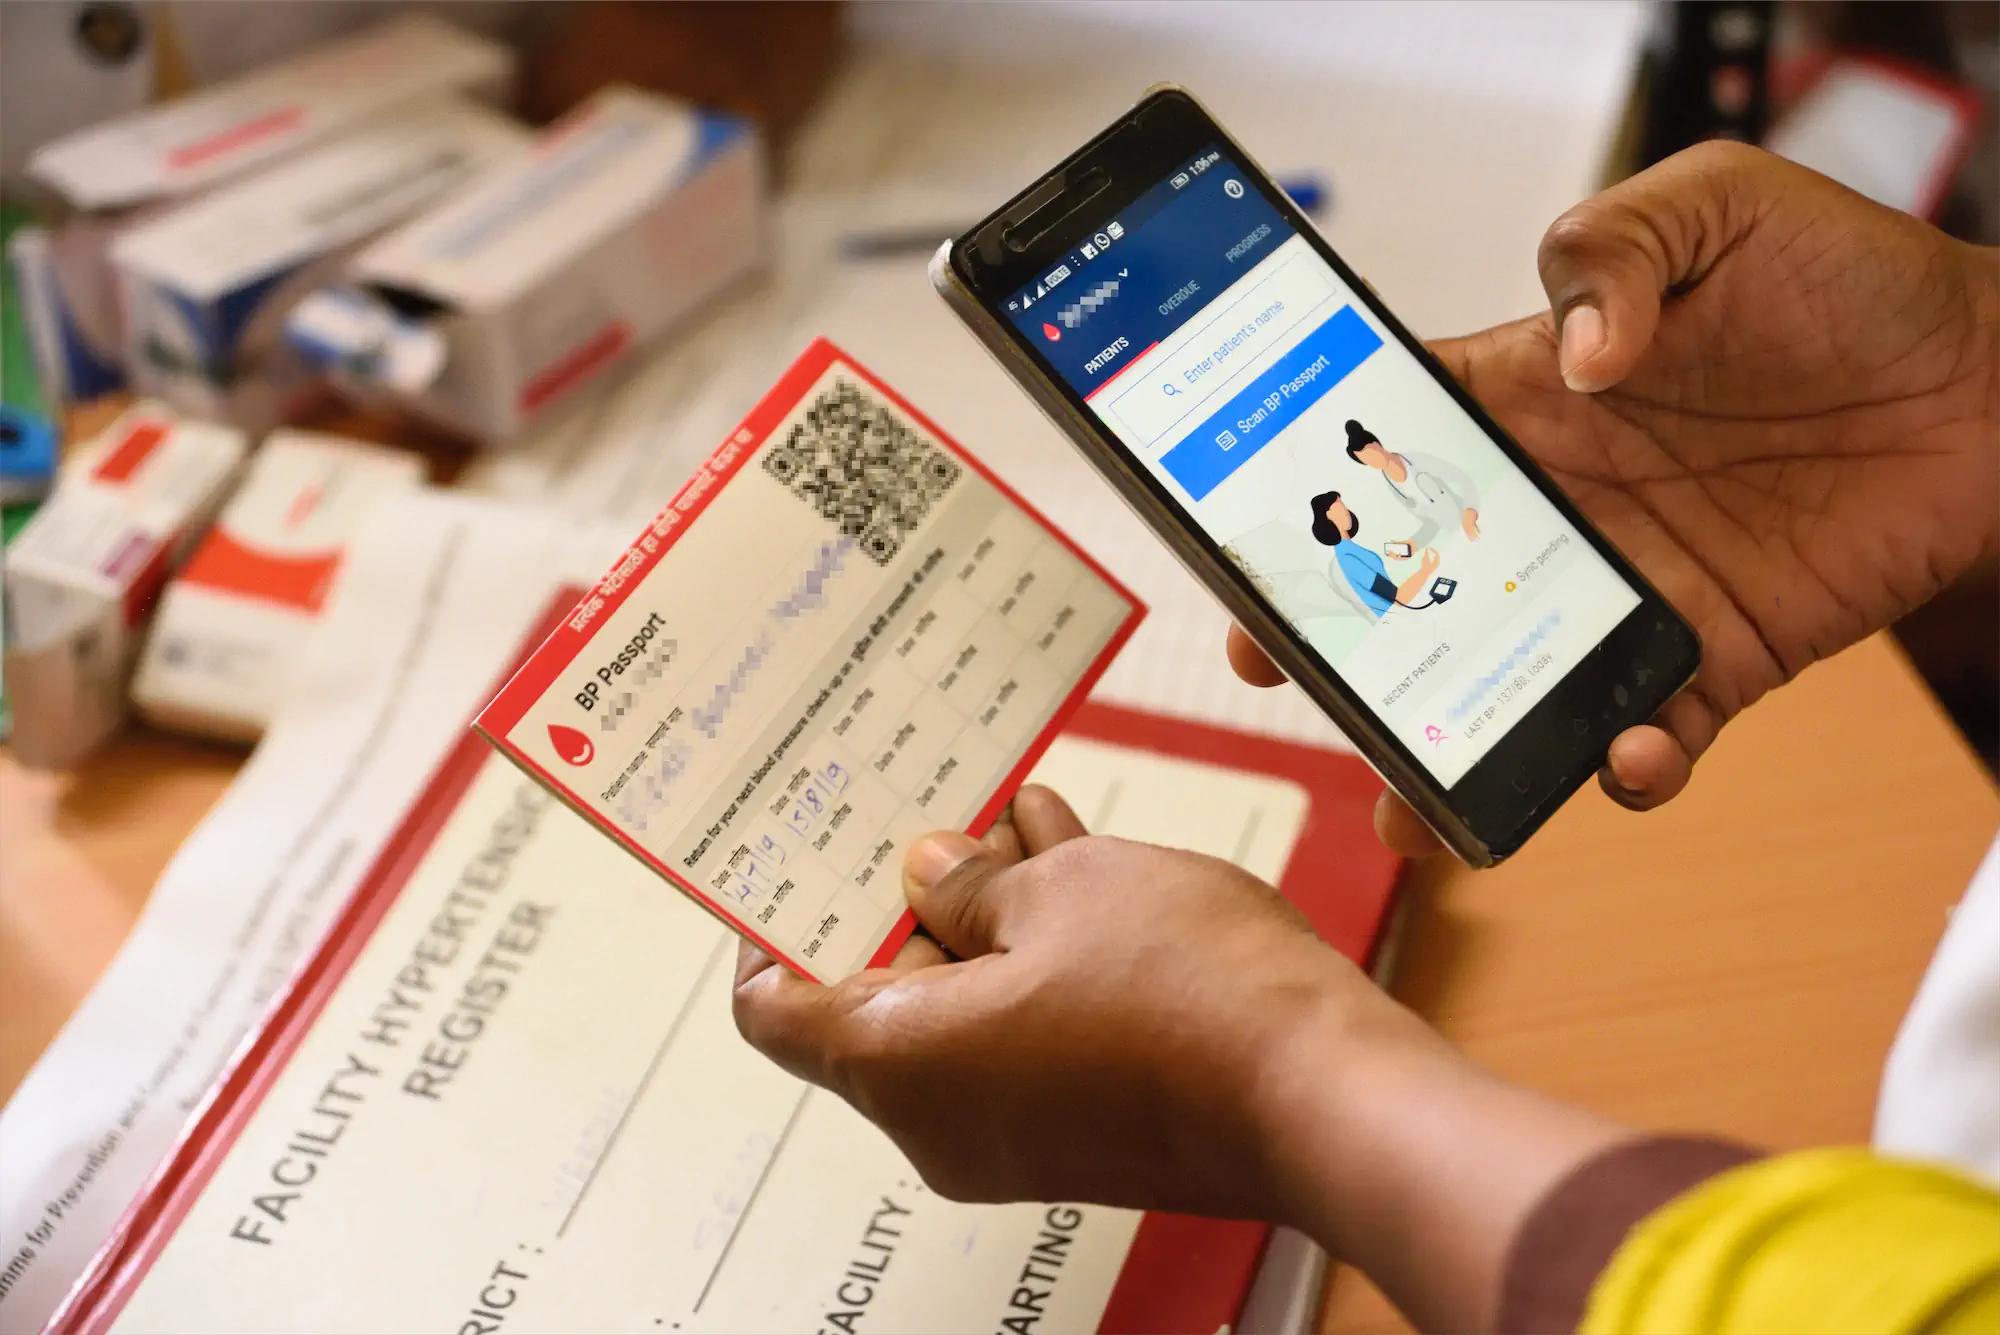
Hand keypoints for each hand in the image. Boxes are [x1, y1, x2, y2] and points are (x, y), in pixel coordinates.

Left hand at [733, 787, 1627, 1332]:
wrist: (1329, 1095)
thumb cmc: (1192, 993)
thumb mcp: (1062, 890)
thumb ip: (970, 881)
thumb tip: (928, 875)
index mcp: (901, 1064)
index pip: (774, 1008)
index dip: (773, 925)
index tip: (791, 857)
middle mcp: (942, 1121)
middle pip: (882, 997)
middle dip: (910, 893)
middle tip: (925, 807)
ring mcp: (1017, 1134)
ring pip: (967, 1004)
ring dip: (989, 909)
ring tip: (1017, 816)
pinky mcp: (1086, 1128)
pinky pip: (1028, 1032)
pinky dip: (1038, 954)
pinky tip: (1073, 863)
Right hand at [1232, 142, 1999, 854]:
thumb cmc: (1854, 278)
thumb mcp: (1717, 206)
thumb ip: (1615, 251)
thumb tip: (1570, 363)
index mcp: (1528, 404)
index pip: (1388, 450)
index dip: (1308, 496)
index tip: (1252, 547)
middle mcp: (1560, 508)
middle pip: (1419, 591)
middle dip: (1346, 647)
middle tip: (1294, 680)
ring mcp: (1628, 592)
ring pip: (1507, 689)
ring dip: (1452, 750)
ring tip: (1412, 807)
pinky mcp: (1714, 658)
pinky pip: (1649, 735)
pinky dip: (1626, 767)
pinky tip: (1629, 755)